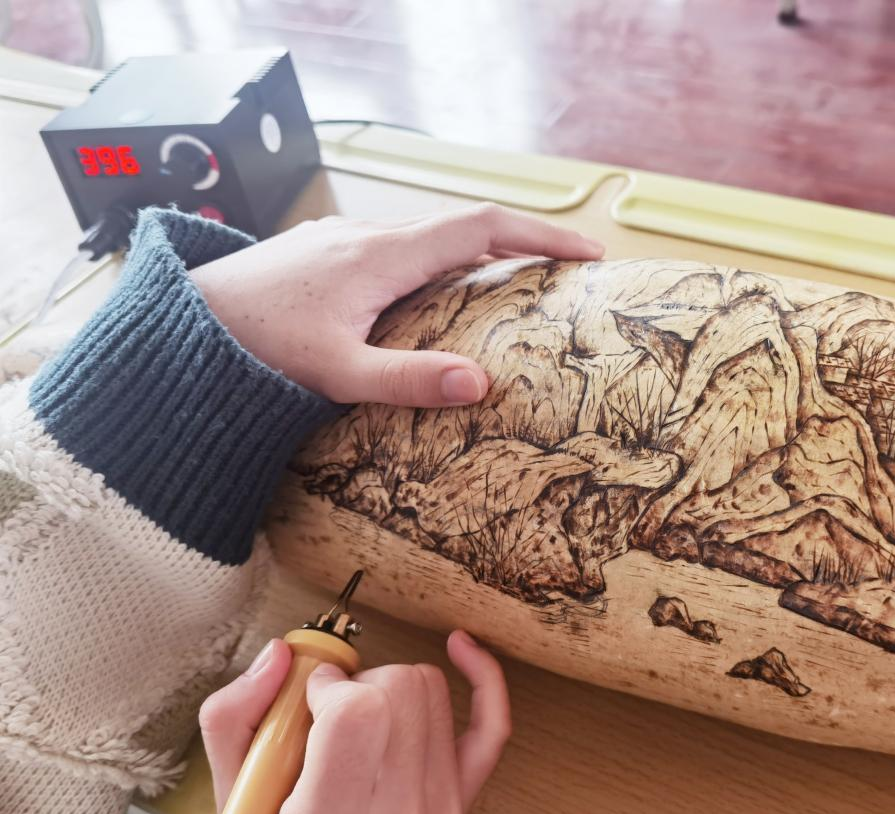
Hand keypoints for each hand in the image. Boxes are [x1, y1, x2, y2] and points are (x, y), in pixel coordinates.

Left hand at [189, 203, 603, 406]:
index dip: (542, 235)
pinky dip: (441, 264)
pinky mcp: (328, 252)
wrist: (184, 322)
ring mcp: (347, 239)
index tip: (587, 252)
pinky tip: (436, 299)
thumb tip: (479, 384)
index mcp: (384, 254)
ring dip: (480, 254)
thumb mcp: (336, 372)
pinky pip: (402, 248)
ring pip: (430, 237)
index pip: (483, 227)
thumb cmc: (255, 345)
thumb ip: (408, 379)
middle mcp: (371, 234)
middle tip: (564, 275)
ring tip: (514, 289)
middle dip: (522, 244)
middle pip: (464, 226)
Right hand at [198, 630, 511, 813]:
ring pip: (433, 691)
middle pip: (401, 690)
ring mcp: (440, 811)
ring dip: (393, 687)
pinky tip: (459, 648)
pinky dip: (482, 677)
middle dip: (358, 683)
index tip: (308, 700)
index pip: (357, 714)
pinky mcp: (465, 800)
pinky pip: (493, 723)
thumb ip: (233, 720)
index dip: (330, 686)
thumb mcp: (229, 801)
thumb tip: (282, 654)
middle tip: (329, 715)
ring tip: (361, 722)